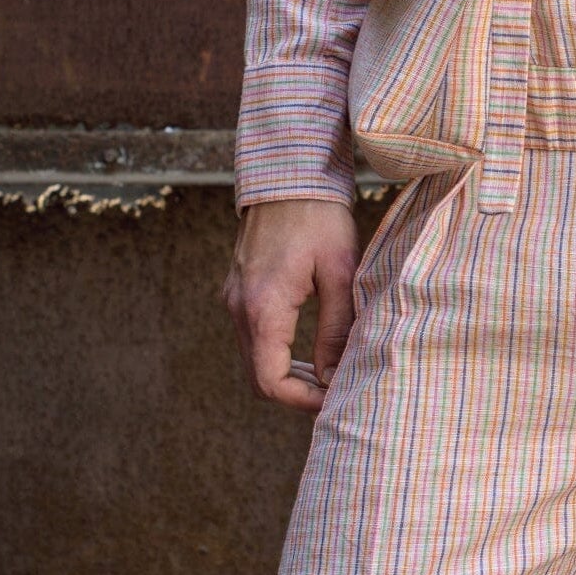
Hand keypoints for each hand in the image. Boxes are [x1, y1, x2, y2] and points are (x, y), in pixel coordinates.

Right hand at [225, 199, 359, 409]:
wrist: (288, 173)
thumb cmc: (319, 217)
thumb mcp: (341, 272)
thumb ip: (337, 329)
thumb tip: (334, 377)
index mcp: (263, 308)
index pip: (271, 382)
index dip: (303, 401)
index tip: (335, 399)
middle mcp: (239, 308)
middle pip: (258, 377)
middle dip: (296, 392)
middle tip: (335, 392)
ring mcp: (234, 298)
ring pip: (254, 358)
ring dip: (287, 373)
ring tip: (327, 373)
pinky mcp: (238, 290)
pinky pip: (252, 336)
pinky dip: (277, 353)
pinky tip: (308, 350)